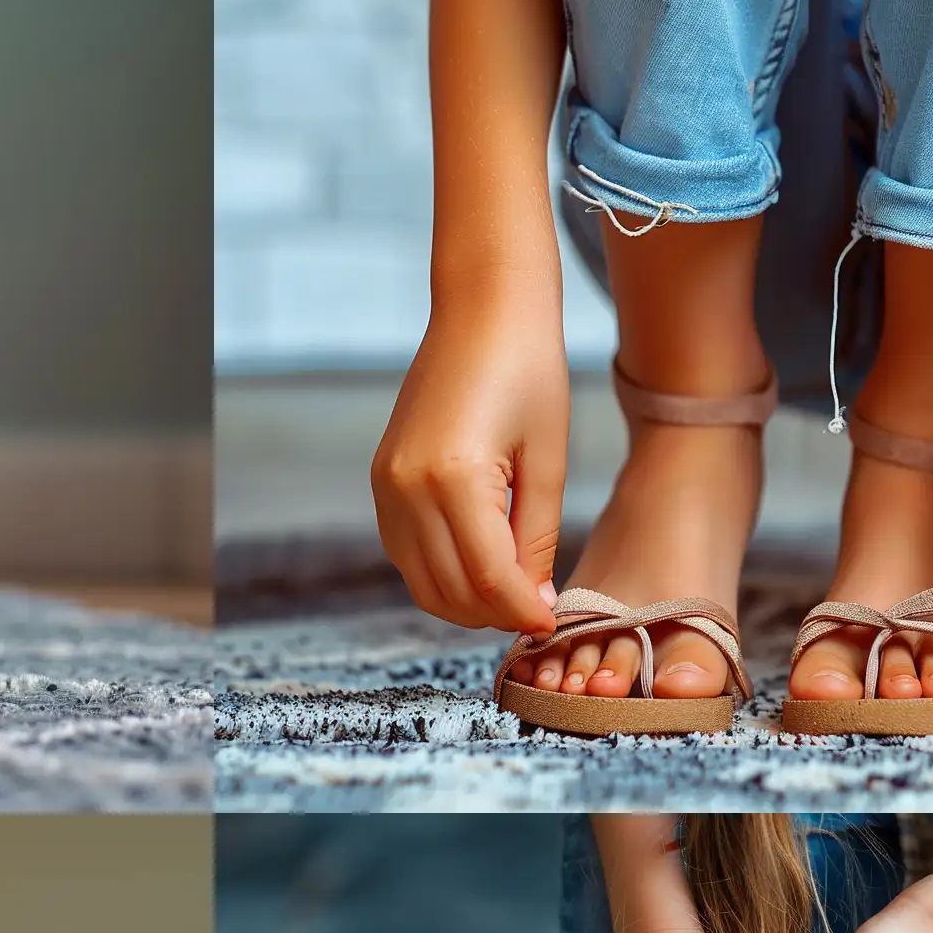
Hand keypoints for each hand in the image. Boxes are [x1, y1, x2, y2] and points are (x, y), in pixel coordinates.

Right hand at [370, 287, 569, 634]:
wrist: (482, 309)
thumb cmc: (529, 370)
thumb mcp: (547, 461)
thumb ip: (536, 539)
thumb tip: (535, 605)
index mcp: (454, 478)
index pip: (489, 579)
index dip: (523, 612)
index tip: (551, 624)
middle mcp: (407, 487)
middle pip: (450, 591)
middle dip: (495, 613)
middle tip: (535, 610)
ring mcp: (385, 486)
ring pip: (422, 582)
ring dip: (466, 601)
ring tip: (511, 590)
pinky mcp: (380, 481)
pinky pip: (406, 553)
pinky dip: (441, 573)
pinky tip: (479, 562)